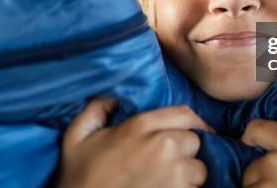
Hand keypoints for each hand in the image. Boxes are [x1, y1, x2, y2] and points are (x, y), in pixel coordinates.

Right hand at [55, 98, 212, 187]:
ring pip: (199, 169)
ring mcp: (174, 174)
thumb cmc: (80, 176)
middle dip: (185, 150)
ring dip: (188, 174)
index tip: (183, 133)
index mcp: (142, 125)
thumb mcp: (77, 135)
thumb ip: (96, 108)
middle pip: (195, 141)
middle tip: (168, 159)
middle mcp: (163, 145)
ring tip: (169, 179)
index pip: (186, 114)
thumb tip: (112, 97)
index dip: (188, 123)